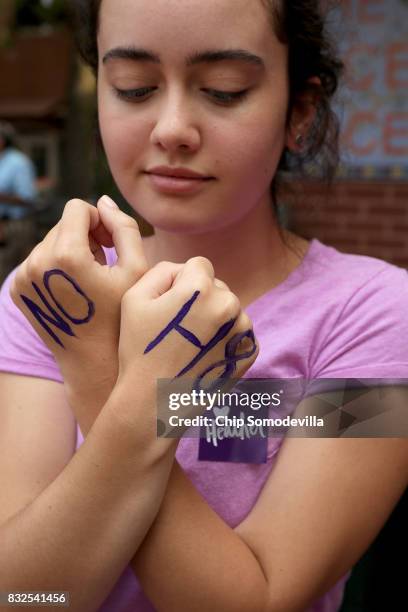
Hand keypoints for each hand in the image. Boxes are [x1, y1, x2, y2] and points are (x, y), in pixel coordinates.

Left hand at [10, 196, 147, 430]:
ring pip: (50, 241)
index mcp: (66, 256)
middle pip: (62, 224)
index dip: (99, 220)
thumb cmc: (121, 315)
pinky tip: (74, 288)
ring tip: (90, 277)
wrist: (92, 359)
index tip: (110, 244)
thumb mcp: (136, 269)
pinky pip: (38, 260)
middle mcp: (37, 263)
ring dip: (71, 250)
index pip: (77, 208)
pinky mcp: (18, 289)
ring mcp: (23, 278)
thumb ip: (124, 227)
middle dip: (85, 235)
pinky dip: (56, 266)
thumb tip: (103, 200)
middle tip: (103, 261)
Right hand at [110, 257, 258, 441]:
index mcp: (201, 287)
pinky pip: (238, 332)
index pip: (199, 265)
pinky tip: (204, 354)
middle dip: (201, 299)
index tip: (171, 307)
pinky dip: (225, 339)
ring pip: (229, 309)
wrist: (154, 401)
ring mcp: (243, 329)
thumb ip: (162, 271)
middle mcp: (229, 304)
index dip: (182, 282)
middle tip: (179, 330)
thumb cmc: (140, 348)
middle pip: (216, 287)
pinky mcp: (249, 351)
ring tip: (191, 344)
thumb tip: (184, 270)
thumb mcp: (134, 297)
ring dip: (214, 319)